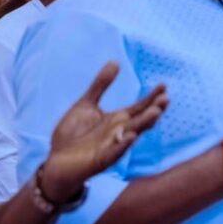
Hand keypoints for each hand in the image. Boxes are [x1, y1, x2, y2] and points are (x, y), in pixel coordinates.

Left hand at [41, 61, 168, 202]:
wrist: (56, 161)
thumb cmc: (73, 134)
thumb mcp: (86, 104)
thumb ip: (101, 85)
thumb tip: (115, 61)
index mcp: (118, 119)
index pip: (140, 106)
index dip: (151, 96)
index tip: (163, 85)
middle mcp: (120, 131)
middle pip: (142, 119)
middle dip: (154, 109)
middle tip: (165, 99)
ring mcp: (113, 145)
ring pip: (133, 133)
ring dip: (144, 124)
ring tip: (156, 112)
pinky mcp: (102, 160)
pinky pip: (115, 152)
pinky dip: (123, 145)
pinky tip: (131, 136)